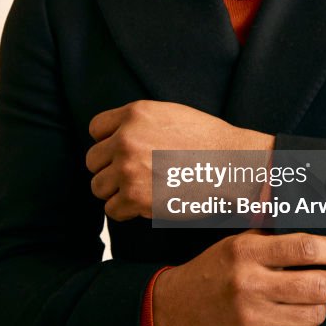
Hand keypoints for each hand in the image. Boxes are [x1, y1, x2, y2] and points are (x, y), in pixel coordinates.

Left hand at [86, 100, 273, 220]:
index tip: (123, 153)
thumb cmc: (208, 142)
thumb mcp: (171, 114)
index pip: (95, 129)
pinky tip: (146, 205)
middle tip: (135, 175)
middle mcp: (127, 139)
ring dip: (116, 191)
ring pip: (98, 187)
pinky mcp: (135, 197)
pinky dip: (126, 211)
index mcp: (135, 114)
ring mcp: (129, 168)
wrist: (233, 166)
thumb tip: (114, 137)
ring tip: (141, 191)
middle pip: (92, 160)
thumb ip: (139, 122)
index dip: (108, 143)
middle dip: (110, 169)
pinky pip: (112, 210)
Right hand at [152, 230, 325, 325]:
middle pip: (317, 285)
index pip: (304, 248)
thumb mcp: (235, 242)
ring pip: (316, 314)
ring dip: (317, 306)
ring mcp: (254, 319)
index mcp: (246, 253)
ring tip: (303, 299)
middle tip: (325, 278)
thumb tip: (292, 205)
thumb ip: (268, 229)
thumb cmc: (212, 273)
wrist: (178, 312)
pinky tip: (291, 318)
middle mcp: (250, 285)